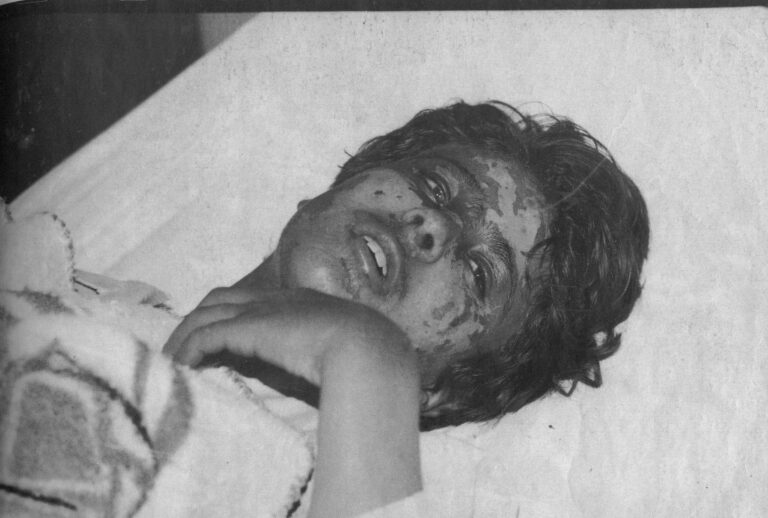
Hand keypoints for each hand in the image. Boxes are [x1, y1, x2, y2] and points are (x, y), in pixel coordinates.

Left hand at [162, 285, 409, 385]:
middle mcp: (275, 298)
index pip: (251, 300)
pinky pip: (206, 335)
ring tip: (171, 360)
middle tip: (183, 347)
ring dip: (184, 336)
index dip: (229, 315)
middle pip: (220, 298)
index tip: (217, 340)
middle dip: (198, 319)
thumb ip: (308, 351)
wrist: (366, 347)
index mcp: (297, 300)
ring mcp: (261, 309)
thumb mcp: (331, 350)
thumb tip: (288, 368)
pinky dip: (188, 349)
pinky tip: (180, 366)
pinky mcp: (247, 327)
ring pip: (206, 314)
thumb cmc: (360, 355)